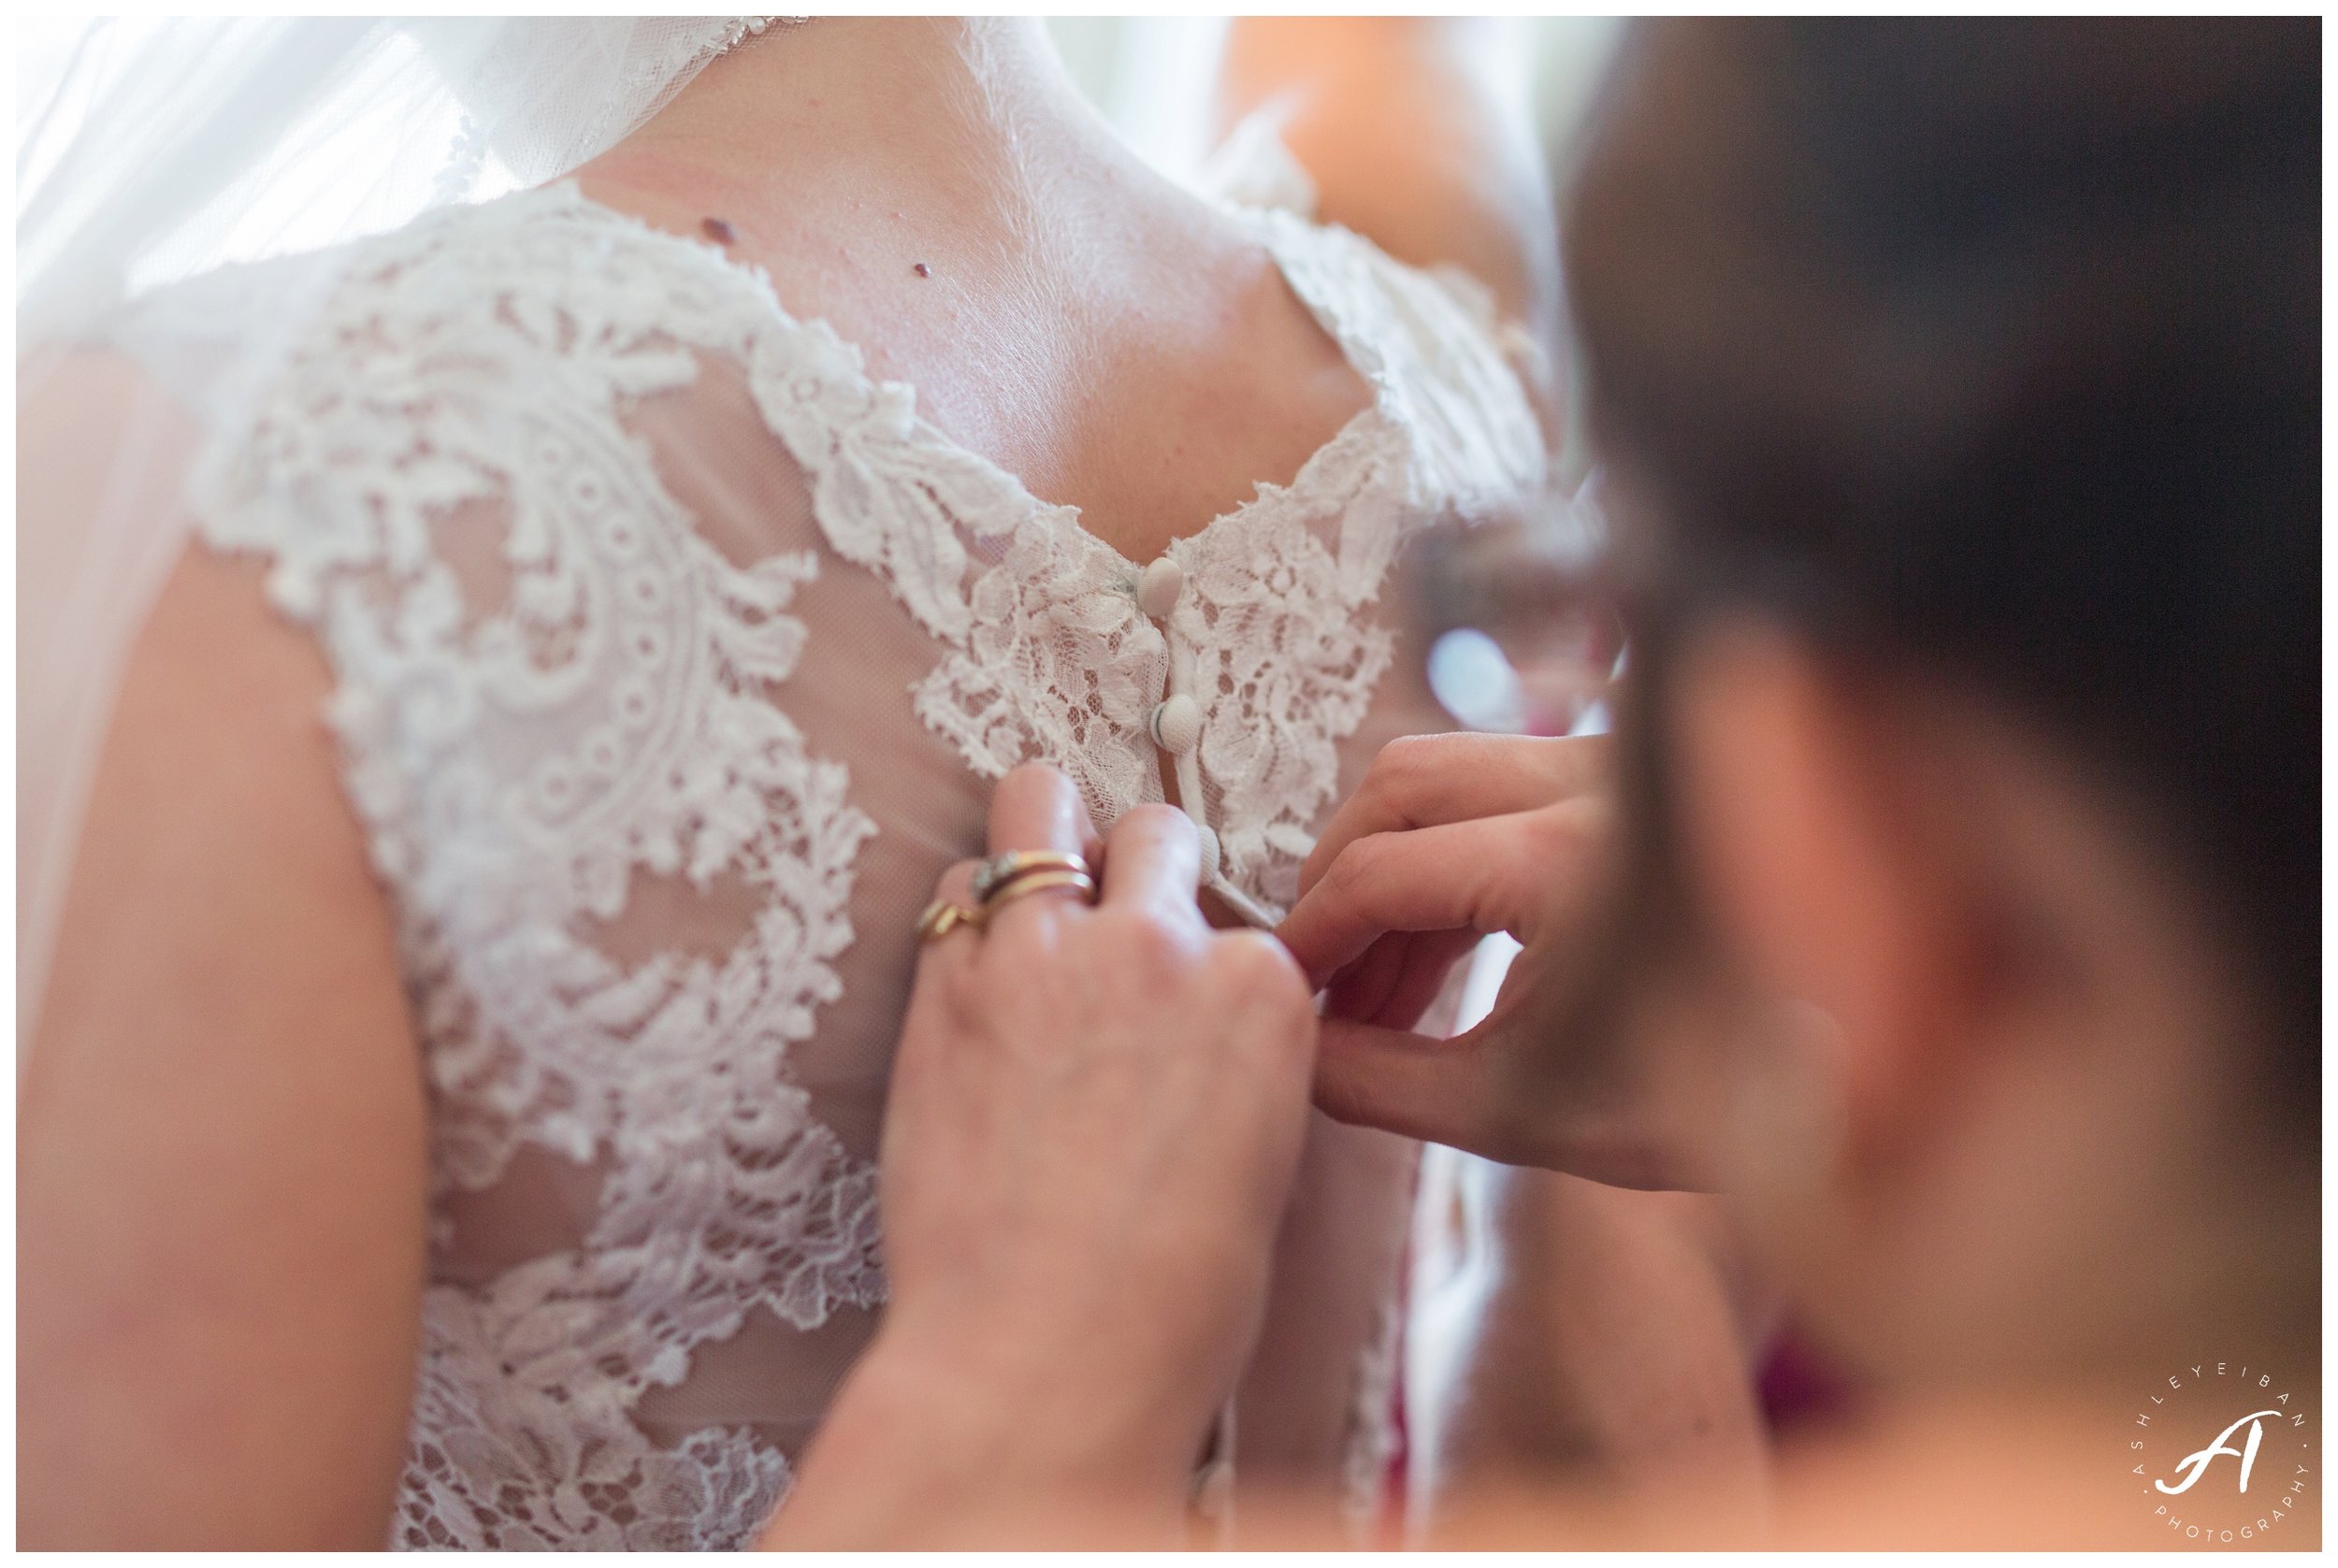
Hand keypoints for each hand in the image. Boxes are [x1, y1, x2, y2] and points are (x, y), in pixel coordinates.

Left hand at [771, 765, 1318, 1546]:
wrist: (1047, 1353)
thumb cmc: (1169, 1303)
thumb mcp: (1257, 1168)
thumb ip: (1234, 1069)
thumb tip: (1191, 1047)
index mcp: (1263, 996)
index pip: (1240, 923)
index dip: (1201, 959)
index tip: (1174, 1001)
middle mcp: (1164, 947)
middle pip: (1154, 832)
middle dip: (1133, 868)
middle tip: (1103, 929)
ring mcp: (1049, 951)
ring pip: (1038, 802)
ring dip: (1038, 838)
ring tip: (1025, 896)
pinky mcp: (948, 981)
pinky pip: (952, 889)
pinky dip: (962, 914)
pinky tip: (965, 970)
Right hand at [1279, 731, 1728, 1189]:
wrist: (1839, 1086)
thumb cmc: (1697, 1102)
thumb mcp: (1520, 1111)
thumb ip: (1384, 1083)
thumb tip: (1295, 1053)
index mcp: (1571, 861)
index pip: (1383, 871)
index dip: (1311, 937)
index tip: (1282, 993)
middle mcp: (1596, 784)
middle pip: (1401, 783)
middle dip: (1338, 878)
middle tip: (1318, 976)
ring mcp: (1617, 769)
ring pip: (1445, 772)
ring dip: (1389, 866)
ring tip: (1375, 987)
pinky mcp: (1626, 781)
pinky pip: (1497, 787)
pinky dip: (1446, 859)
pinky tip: (1432, 960)